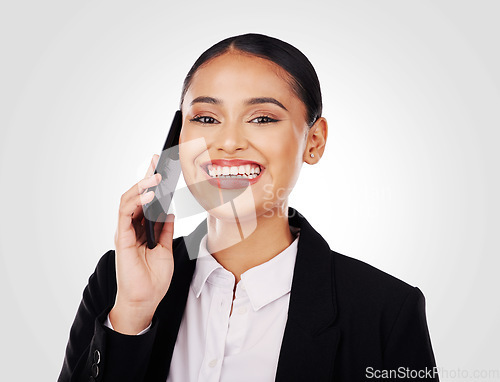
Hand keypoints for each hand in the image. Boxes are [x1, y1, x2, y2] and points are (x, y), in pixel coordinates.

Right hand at [109, 154, 174, 333]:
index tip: (162, 168)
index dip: (151, 184)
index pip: (145, 201)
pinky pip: (125, 213)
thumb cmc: (153, 279)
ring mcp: (124, 232)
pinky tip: (150, 194)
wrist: (145, 300)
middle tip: (156, 161)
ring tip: (156, 176)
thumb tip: (169, 211)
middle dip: (146, 177)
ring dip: (142, 186)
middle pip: (136, 196)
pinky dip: (136, 201)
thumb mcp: (164, 249)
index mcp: (140, 229)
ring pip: (128, 200)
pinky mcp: (121, 238)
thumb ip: (164, 230)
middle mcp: (130, 228)